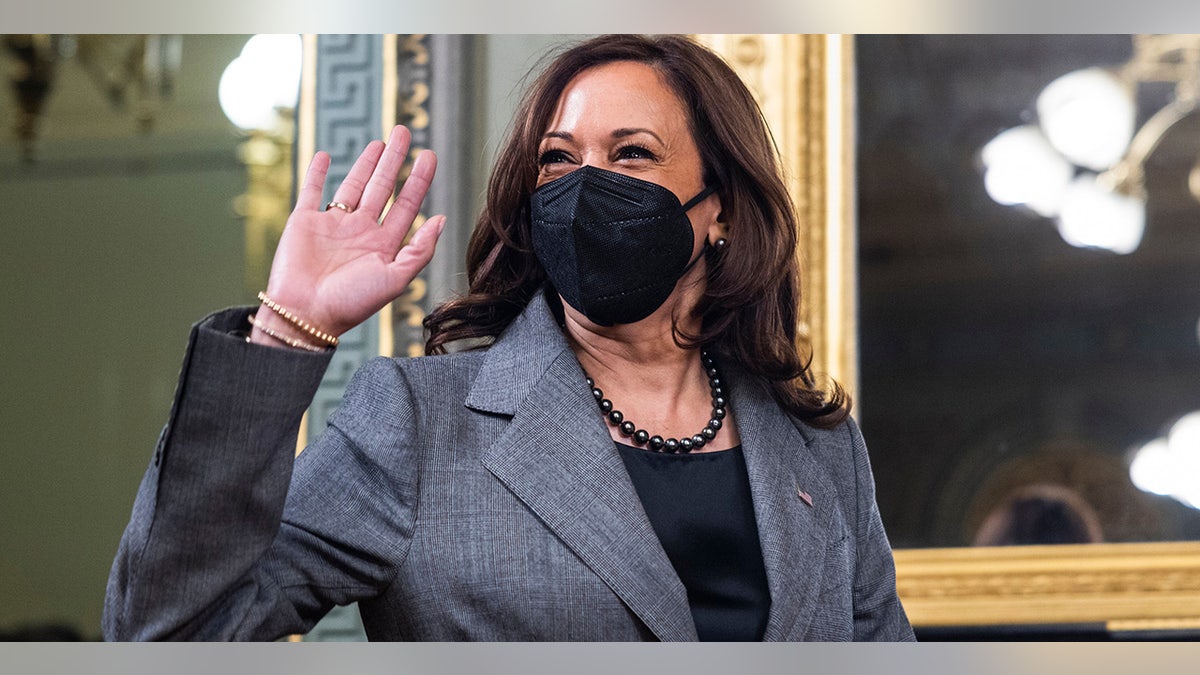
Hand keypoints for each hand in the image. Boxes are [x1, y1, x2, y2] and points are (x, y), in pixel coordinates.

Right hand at [253, 125, 444, 344]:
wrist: (305, 314)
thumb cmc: (351, 303)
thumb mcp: (395, 279)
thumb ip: (420, 250)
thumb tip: (441, 220)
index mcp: (383, 245)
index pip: (406, 205)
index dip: (418, 180)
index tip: (428, 155)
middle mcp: (360, 232)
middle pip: (381, 187)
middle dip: (393, 160)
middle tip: (403, 132)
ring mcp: (332, 225)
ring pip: (352, 185)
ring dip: (365, 164)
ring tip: (379, 142)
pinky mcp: (304, 222)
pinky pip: (311, 191)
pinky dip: (317, 173)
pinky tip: (326, 156)